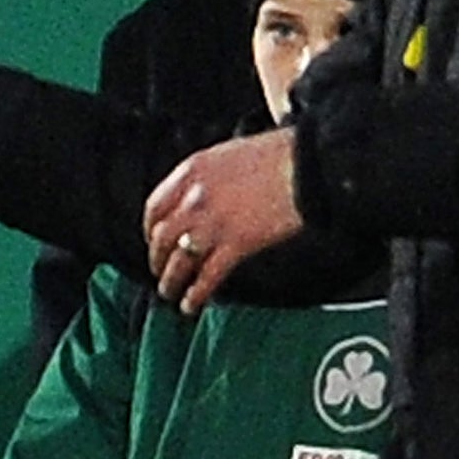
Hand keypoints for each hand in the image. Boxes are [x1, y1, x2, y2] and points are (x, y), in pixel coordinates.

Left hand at [144, 129, 304, 314]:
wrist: (307, 164)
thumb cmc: (277, 154)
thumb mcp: (229, 153)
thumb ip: (207, 177)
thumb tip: (199, 197)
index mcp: (191, 170)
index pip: (155, 207)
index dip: (150, 230)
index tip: (153, 240)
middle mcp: (195, 198)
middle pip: (162, 237)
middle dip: (157, 259)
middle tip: (160, 270)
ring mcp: (214, 223)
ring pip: (179, 260)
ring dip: (170, 281)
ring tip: (169, 293)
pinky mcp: (237, 244)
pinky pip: (207, 276)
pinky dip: (195, 294)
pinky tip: (191, 304)